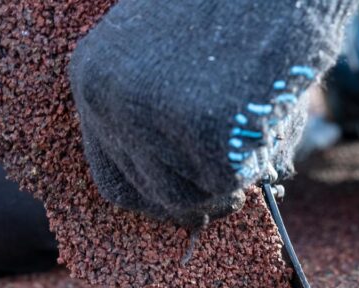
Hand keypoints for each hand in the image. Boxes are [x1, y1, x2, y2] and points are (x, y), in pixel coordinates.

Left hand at [69, 0, 357, 224]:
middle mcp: (108, 100)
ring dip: (226, 180)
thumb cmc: (234, 7)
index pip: (114, 177)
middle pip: (150, 196)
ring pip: (189, 198)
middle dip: (197, 193)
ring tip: (253, 130)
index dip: (159, 193)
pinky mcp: (203, 132)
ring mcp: (151, 118)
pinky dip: (255, 162)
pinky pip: (228, 184)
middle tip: (236, 175)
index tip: (195, 194)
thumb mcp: (172, 57)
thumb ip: (163, 118)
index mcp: (93, 76)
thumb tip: (200, 193)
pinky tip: (265, 115)